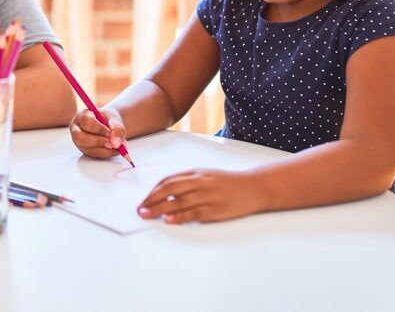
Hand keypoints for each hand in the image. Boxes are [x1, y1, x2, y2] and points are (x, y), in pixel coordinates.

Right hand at [69, 106, 126, 159]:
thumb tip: (116, 144)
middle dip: (98, 142)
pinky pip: (94, 155)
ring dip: (105, 150)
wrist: (108, 123)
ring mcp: (79, 141)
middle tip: (113, 144)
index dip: (99, 129)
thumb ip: (117, 128)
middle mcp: (77, 129)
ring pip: (88, 149)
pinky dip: (107, 153)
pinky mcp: (85, 150)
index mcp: (82, 116)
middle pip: (80, 138)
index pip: (87, 123)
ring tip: (118, 147)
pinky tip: (116, 150)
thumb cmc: (108, 119)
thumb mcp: (114, 119)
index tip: (111, 133)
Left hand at [137, 168, 263, 223]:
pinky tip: (169, 220)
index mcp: (196, 173)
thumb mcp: (207, 175)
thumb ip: (187, 180)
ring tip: (148, 215)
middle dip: (152, 200)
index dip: (154, 190)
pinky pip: (194, 213)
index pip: (169, 180)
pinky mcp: (216, 209)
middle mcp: (200, 182)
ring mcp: (208, 196)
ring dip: (160, 209)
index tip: (143, 200)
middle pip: (170, 190)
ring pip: (179, 202)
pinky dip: (179, 216)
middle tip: (140, 209)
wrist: (254, 187)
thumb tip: (165, 190)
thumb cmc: (228, 182)